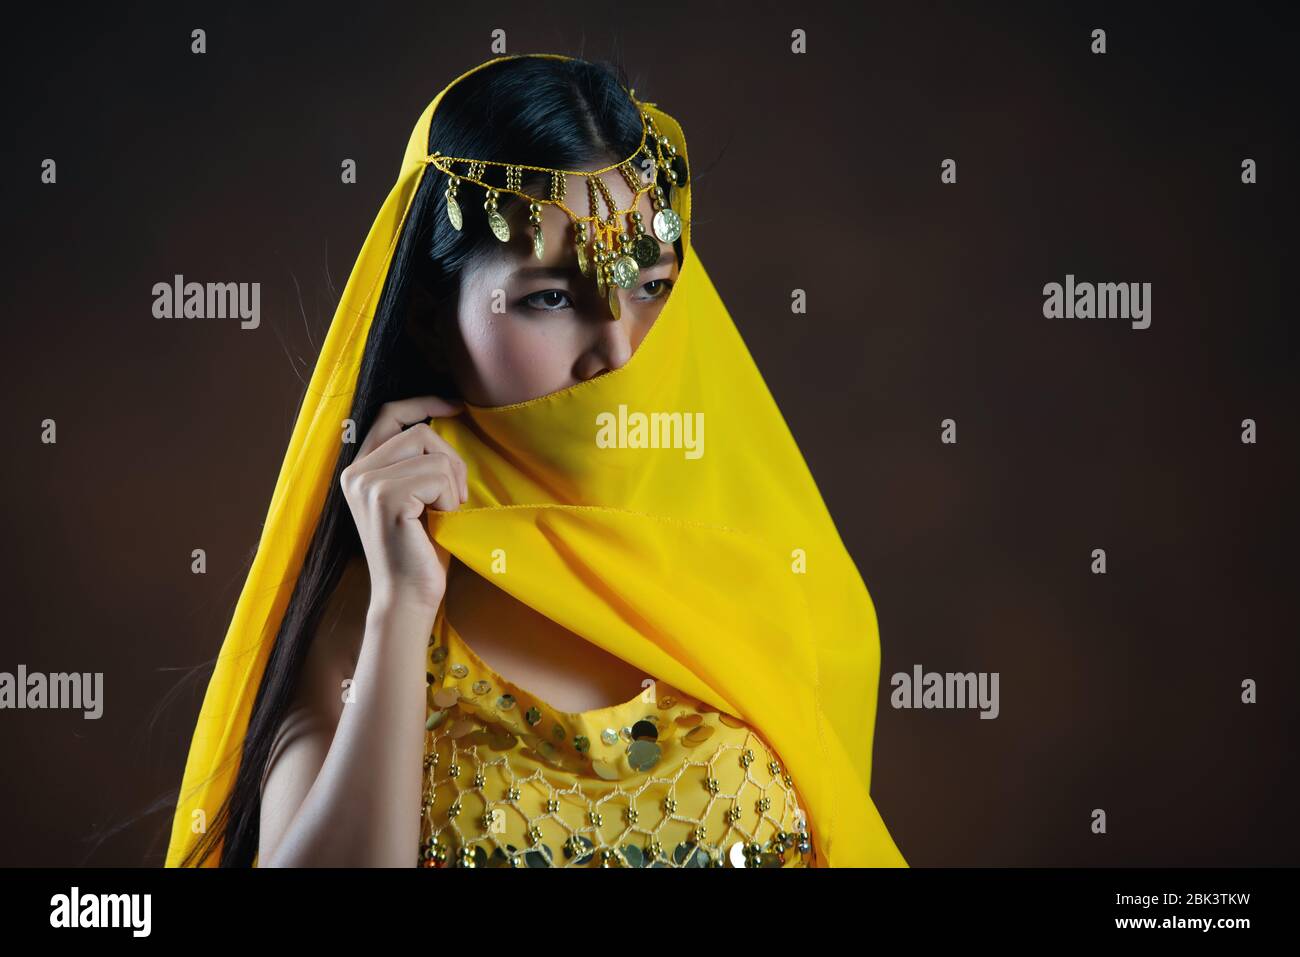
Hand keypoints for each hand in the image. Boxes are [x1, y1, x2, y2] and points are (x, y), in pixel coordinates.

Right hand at [340, 395, 466, 610]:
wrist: (408, 597)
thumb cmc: (420, 549)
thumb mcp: (416, 496)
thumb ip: (416, 462)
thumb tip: (444, 420)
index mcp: (359, 470)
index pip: (389, 414)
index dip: (424, 403)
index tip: (455, 407)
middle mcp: (356, 473)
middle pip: (419, 431)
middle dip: (451, 459)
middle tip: (454, 497)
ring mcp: (368, 484)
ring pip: (432, 452)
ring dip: (451, 482)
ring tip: (445, 511)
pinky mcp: (386, 498)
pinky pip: (437, 475)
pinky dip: (449, 497)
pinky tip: (440, 521)